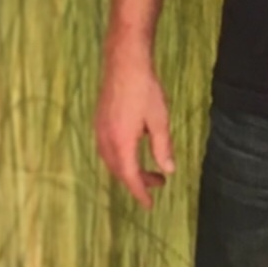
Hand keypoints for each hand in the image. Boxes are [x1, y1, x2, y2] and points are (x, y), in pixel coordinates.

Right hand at [95, 48, 175, 208]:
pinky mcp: (99, 120)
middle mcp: (106, 139)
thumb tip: (168, 170)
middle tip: (158, 182)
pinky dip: (119, 158)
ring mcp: (100, 129)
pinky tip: (131, 151)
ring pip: (110, 161)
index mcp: (122, 142)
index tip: (149, 204)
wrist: (125, 62)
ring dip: (127, 170)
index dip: (140, 193)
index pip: (130, 177)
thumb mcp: (160, 120)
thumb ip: (163, 147)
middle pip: (119, 171)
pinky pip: (106, 149)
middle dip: (136, 182)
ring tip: (146, 169)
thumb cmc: (145, 89)